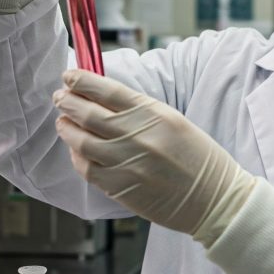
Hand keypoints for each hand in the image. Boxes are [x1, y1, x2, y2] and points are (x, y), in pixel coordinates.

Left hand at [53, 70, 252, 235]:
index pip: (108, 90)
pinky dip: (77, 157)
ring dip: (66, 128)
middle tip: (60, 97)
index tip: (70, 75)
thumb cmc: (199, 158)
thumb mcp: (174, 121)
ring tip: (63, 122)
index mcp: (155, 114)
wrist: (214, 198)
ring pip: (81, 141)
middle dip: (68, 101)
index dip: (83, 81)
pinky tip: (76, 150)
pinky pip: (87, 169)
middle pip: (89, 113)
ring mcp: (127, 162)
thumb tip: (106, 100)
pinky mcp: (120, 187)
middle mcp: (138, 135)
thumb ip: (141, 111)